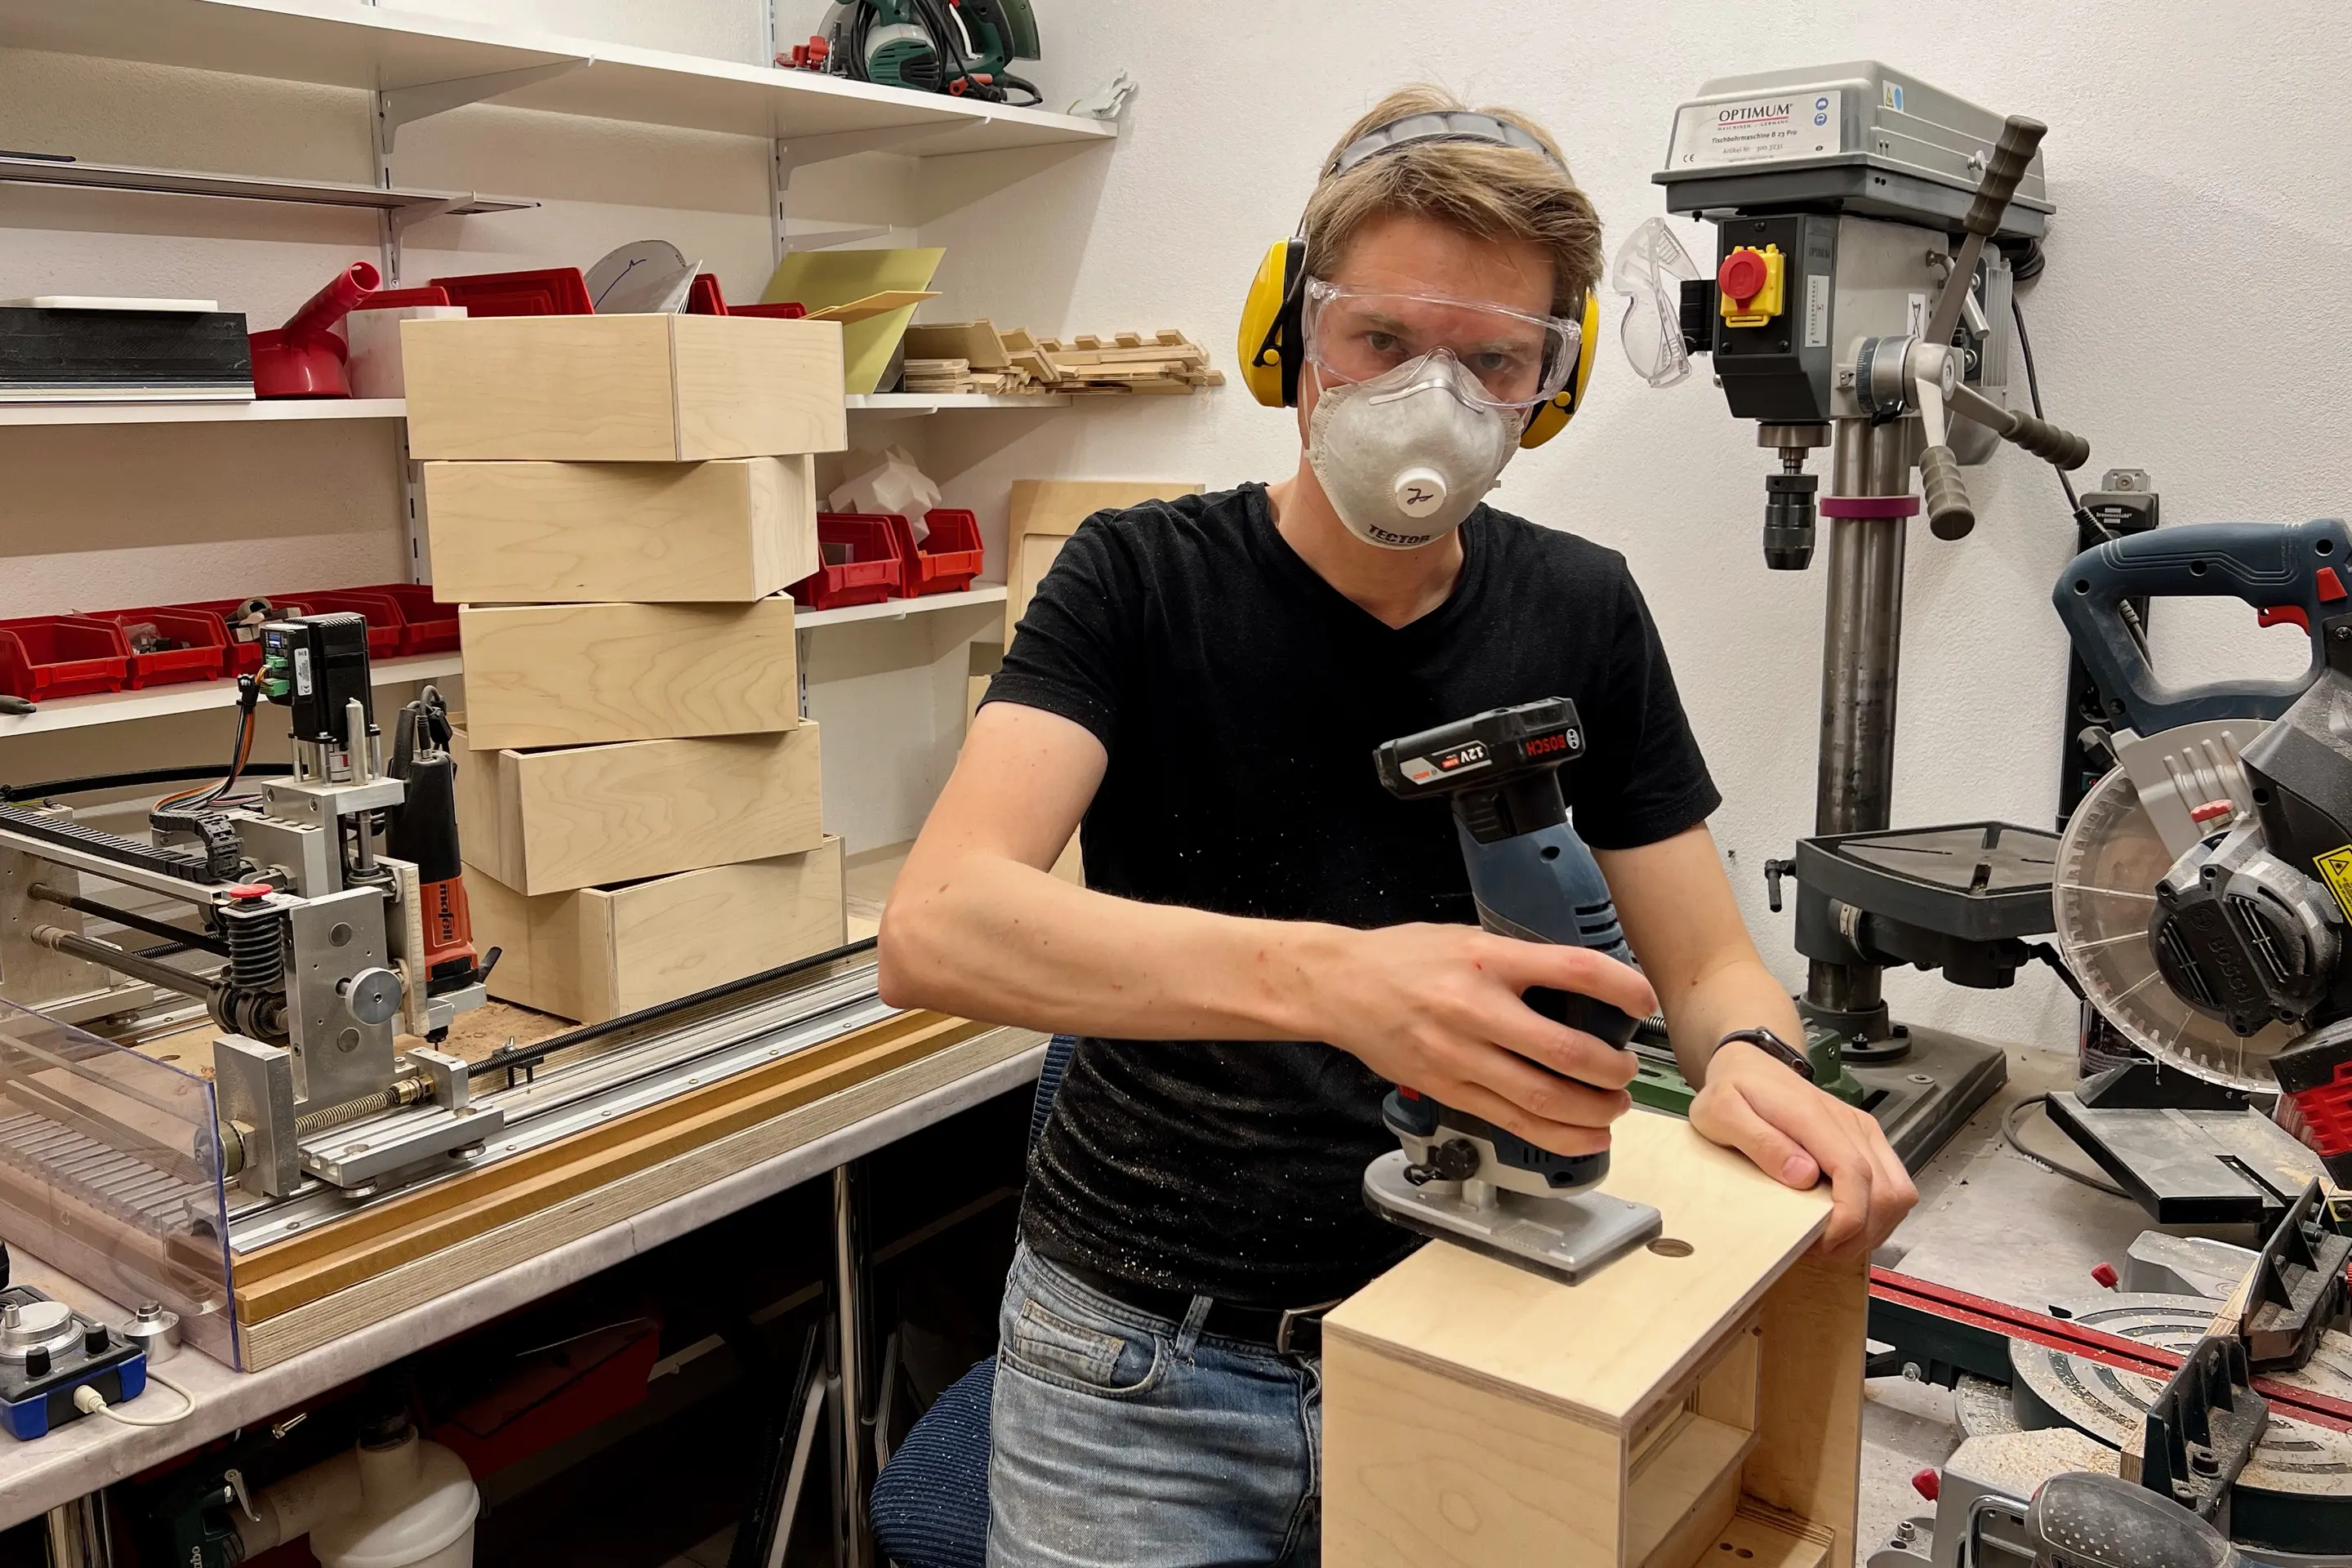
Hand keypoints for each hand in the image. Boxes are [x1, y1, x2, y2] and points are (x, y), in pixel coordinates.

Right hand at [1307, 924, 1657, 1159]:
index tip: (1643, 1003)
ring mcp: (1460, 1055)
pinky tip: (1585, 1137)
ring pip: (1542, 1098)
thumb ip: (1521, 960)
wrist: (1339, 987)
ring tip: (1612, 1108)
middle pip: (1565, 1050)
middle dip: (1612, 1070)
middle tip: (1625, 1071)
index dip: (1622, 989)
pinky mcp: (1449, 1089)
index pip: (1574, 971)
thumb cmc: (1403, 958)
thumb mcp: (1468, 937)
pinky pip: (1512, 1120)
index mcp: (1487, 960)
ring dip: (1592, 1111)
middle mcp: (1475, 1009)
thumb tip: (1582, 985)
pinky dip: (1556, 1135)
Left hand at [1689, 1039, 1915, 1259]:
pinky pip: (1894, 1186)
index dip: (1848, 1218)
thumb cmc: (1734, 1090)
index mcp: (1814, 1117)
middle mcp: (1851, 1125)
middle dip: (1860, 1233)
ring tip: (1833, 1240)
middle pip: (1886, 1191)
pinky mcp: (1868, 1141)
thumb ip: (1759, 1141)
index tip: (1822, 1242)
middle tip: (1822, 1248)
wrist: (1753, 1065)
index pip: (1855, 1173)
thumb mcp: (1721, 1112)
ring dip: (1873, 1228)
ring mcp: (1864, 1133)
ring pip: (1898, 1193)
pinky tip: (1845, 1222)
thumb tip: (1802, 1175)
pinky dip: (1878, 1214)